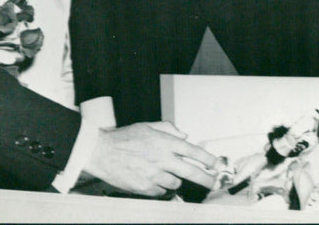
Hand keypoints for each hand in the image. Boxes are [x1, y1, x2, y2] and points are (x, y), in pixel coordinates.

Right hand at [83, 121, 217, 196]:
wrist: (102, 152)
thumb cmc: (123, 138)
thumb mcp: (147, 127)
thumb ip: (168, 129)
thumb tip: (183, 135)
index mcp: (165, 142)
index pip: (193, 151)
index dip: (208, 159)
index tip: (217, 165)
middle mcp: (163, 159)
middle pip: (192, 172)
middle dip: (207, 179)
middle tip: (214, 184)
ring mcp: (155, 175)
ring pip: (176, 183)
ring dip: (175, 180)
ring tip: (163, 173)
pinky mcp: (146, 187)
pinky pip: (161, 191)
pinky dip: (160, 188)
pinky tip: (152, 180)